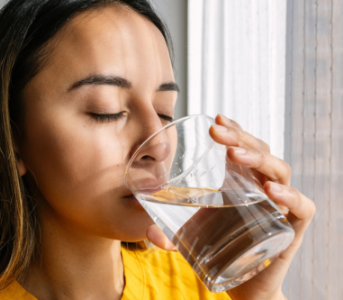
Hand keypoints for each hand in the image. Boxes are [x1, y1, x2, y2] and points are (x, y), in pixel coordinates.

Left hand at [146, 114, 315, 299]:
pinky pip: (301, 206)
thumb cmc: (222, 250)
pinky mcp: (291, 227)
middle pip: (260, 151)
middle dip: (239, 138)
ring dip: (258, 159)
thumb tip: (147, 232)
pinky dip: (290, 196)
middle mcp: (262, 188)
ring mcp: (279, 205)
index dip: (233, 129)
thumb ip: (170, 233)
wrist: (244, 283)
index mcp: (240, 182)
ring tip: (234, 154)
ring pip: (279, 171)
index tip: (215, 118)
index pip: (242, 147)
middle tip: (217, 131)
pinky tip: (269, 191)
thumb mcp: (194, 235)